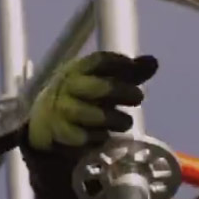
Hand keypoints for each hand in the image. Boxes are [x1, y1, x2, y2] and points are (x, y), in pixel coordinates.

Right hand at [27, 51, 158, 150]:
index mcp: (78, 69)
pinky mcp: (61, 133)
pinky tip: (105, 136)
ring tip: (126, 122)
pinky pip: (85, 137)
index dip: (122, 64)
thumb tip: (153, 62)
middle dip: (122, 92)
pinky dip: (99, 138)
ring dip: (114, 119)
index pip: (100, 60)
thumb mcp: (101, 81)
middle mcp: (68, 86)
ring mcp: (63, 110)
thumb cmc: (83, 97)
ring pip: (94, 115)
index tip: (139, 70)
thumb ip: (128, 73)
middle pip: (100, 87)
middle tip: (139, 97)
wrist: (45, 121)